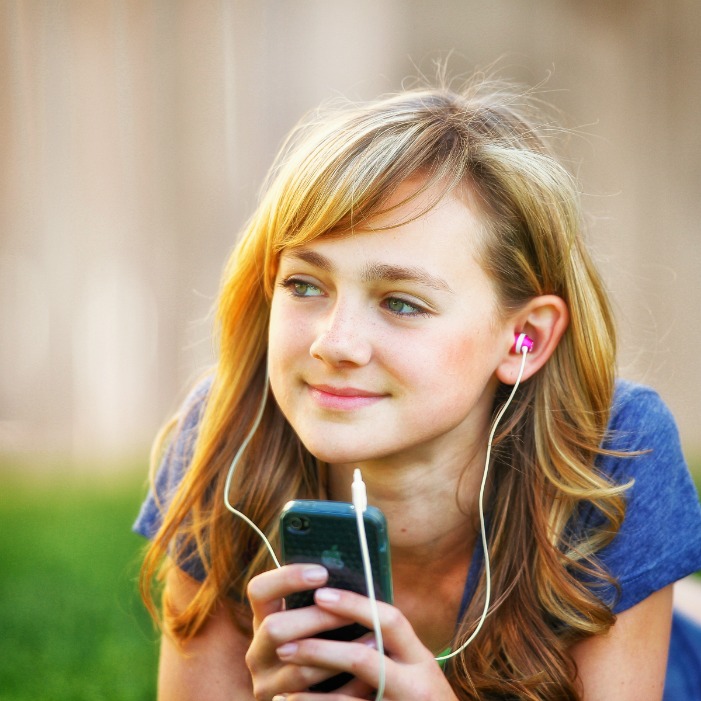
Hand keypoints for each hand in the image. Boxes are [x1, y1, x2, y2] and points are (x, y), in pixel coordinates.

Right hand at [247, 564, 368, 698]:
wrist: (320, 696)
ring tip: (374, 641)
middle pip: (275, 628)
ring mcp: (265, 682)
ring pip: (298, 666)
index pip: (259, 590)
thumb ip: (323, 600)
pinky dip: (343, 684)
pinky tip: (367, 675)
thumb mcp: (316, 621)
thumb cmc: (328, 643)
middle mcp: (256, 651)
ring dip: (337, 654)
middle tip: (351, 613)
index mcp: (263, 619)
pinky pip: (312, 696)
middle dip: (317, 619)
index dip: (287, 578)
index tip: (323, 573)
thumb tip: (352, 567)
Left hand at [270, 587, 459, 700]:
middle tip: (284, 643)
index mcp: (420, 660)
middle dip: (319, 649)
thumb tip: (344, 610)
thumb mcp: (416, 669)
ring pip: (344, 699)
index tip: (320, 594)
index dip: (354, 604)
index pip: (390, 621)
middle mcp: (416, 685)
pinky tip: (290, 700)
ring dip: (308, 686)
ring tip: (283, 674)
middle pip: (362, 660)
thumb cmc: (419, 698)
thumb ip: (390, 646)